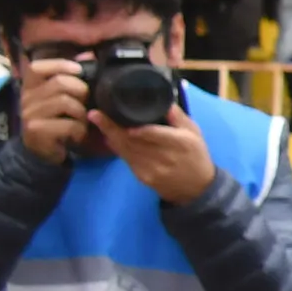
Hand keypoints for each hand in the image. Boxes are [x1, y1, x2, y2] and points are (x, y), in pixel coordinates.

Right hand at [13, 56, 89, 161]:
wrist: (41, 151)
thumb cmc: (55, 120)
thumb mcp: (60, 98)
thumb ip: (70, 78)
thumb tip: (88, 56)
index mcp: (30, 87)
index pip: (37, 67)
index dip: (60, 64)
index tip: (78, 70)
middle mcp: (26, 98)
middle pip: (60, 83)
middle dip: (81, 91)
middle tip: (84, 103)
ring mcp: (29, 115)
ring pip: (65, 102)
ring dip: (81, 113)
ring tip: (81, 121)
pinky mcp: (37, 131)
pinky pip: (68, 124)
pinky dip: (79, 130)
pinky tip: (76, 134)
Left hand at [92, 101, 220, 204]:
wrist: (197, 188)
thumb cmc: (196, 156)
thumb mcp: (195, 134)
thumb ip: (179, 118)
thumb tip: (164, 102)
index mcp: (180, 143)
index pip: (154, 134)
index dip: (134, 127)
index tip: (118, 116)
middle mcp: (164, 157)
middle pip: (133, 141)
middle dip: (111, 128)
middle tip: (95, 114)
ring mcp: (152, 169)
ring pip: (126, 150)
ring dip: (110, 135)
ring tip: (97, 121)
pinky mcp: (142, 177)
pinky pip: (126, 159)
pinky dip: (116, 147)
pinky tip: (109, 137)